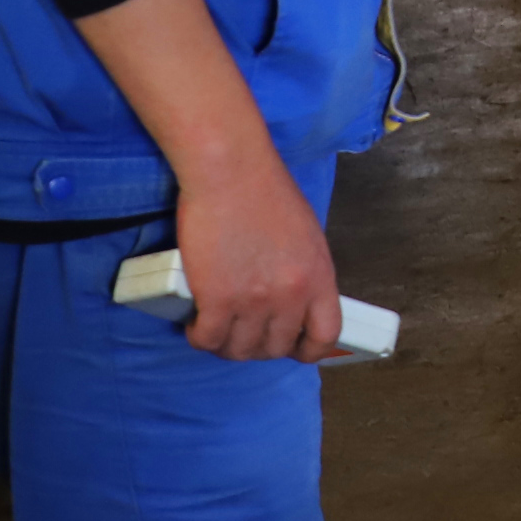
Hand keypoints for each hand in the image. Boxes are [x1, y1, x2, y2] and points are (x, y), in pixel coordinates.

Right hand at [169, 149, 342, 361]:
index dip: (308, 350)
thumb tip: (292, 300)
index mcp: (319, 278)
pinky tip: (195, 326)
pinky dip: (200, 337)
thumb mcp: (306, 236)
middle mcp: (291, 295)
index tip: (292, 348)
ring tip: (216, 330)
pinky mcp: (216, 298)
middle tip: (241, 334)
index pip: (325, 335)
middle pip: (275, 347)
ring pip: (239, 349)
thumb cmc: (265, 192)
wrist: (231, 171)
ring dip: (226, 345)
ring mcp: (253, 300)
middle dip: (258, 347)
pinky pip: (208, 338)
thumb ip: (303, 272)